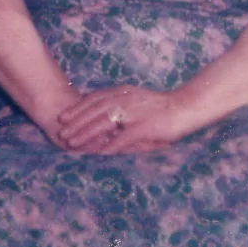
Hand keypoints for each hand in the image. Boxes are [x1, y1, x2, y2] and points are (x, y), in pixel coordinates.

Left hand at [56, 85, 194, 154]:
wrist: (186, 106)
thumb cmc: (161, 105)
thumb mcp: (137, 97)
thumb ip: (120, 101)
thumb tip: (102, 108)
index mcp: (123, 93)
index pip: (94, 99)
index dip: (77, 109)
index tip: (63, 116)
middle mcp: (126, 100)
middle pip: (94, 111)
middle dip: (76, 122)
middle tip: (61, 132)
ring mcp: (135, 113)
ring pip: (104, 123)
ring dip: (86, 134)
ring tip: (73, 143)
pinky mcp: (145, 127)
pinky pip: (124, 137)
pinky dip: (110, 145)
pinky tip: (98, 153)